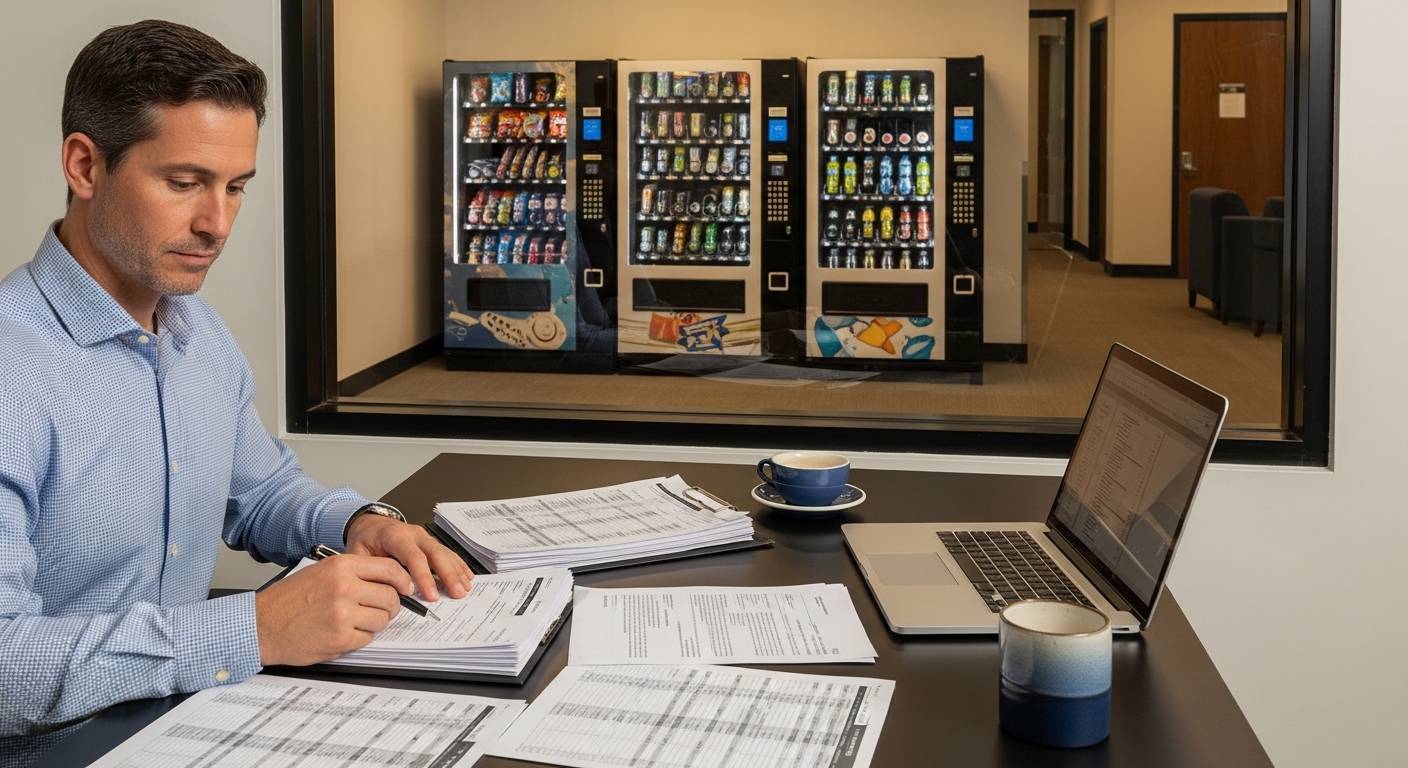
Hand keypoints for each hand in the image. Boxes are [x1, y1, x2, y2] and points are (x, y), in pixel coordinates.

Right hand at [254, 554, 409, 665]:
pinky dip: (359, 638)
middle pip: (391, 598)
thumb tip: (389, 581)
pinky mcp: (340, 638)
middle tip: (378, 609)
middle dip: (389, 606)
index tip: (406, 588)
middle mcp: (344, 587)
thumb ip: (354, 574)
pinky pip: (367, 639)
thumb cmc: (288, 600)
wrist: (261, 625)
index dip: (403, 581)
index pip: (390, 569)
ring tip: (353, 621)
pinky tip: (341, 633)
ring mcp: (343, 614)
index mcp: (341, 567)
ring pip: (382, 620)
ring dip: (373, 623)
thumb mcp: (321, 572)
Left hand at [345, 514, 472, 600]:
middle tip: (457, 593)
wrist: (369, 525)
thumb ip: (373, 573)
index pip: (414, 557)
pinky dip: (458, 566)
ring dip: (456, 572)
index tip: (431, 596)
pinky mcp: (431, 543)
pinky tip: (468, 577)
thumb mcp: (359, 556)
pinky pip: (448, 553)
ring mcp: (425, 537)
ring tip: (465, 589)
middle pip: (436, 553)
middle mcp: (414, 534)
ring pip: (445, 553)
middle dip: (448, 575)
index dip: (424, 577)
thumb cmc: (364, 541)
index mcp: (394, 536)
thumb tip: (390, 593)